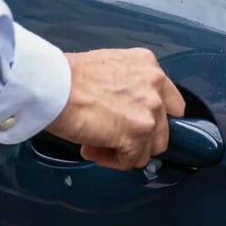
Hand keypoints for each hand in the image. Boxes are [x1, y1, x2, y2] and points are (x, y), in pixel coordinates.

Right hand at [46, 48, 184, 170]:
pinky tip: (92, 148)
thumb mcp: (109, 65)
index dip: (152, 116)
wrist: (55, 84)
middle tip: (114, 136)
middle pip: (162, 128)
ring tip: (99, 144)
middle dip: (139, 136)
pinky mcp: (137, 135)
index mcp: (148, 65)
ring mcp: (149, 112)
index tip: (135, 122)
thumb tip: (125, 108)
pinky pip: (131, 161)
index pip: (170, 101)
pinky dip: (113, 160)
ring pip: (150, 148)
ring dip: (126, 150)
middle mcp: (155, 86)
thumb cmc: (70, 75)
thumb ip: (128, 84)